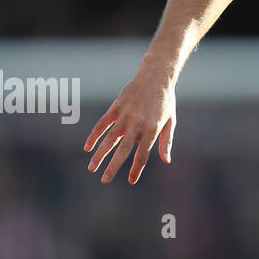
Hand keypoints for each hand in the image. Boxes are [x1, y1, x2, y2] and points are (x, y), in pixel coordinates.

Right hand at [84, 65, 176, 183]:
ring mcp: (125, 115)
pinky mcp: (116, 107)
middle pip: (123, 150)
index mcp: (152, 130)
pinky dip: (94, 135)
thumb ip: (166, 142)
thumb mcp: (170, 122)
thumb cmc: (165, 101)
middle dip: (113, 167)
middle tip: (105, 181)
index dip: (136, 169)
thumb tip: (166, 160)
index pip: (142, 154)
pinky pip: (102, 124)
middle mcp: (137, 124)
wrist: (155, 77)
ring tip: (91, 168)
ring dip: (99, 154)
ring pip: (109, 139)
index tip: (131, 181)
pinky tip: (88, 147)